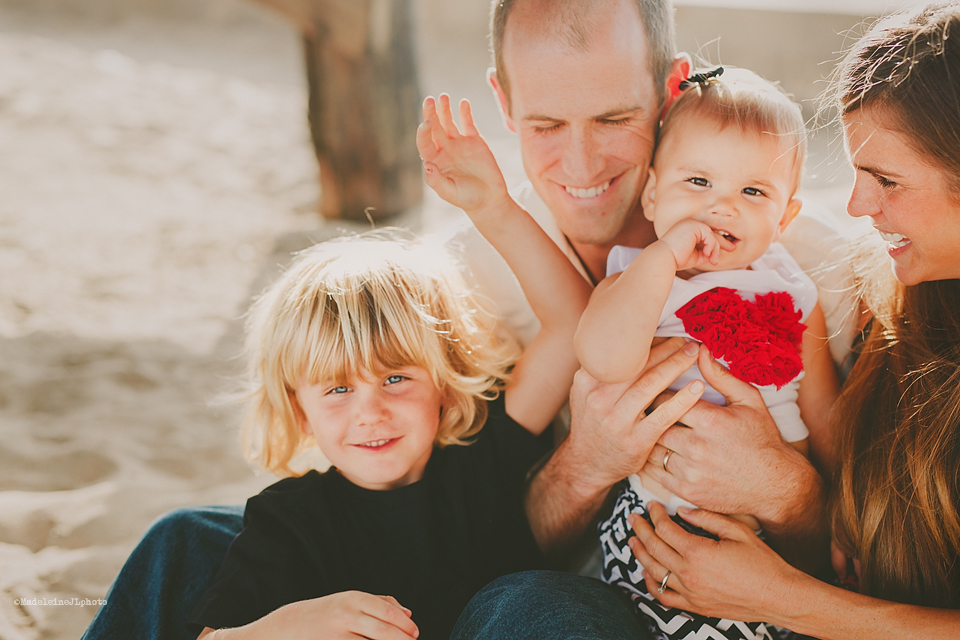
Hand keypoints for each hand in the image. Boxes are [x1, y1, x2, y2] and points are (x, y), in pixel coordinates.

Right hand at [246, 591, 418, 638]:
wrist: (285, 628)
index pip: (388, 613)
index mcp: (353, 599)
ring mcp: (338, 636)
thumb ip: (378, 603)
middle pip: (385, 633)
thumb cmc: (320, 614)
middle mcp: (346, 616)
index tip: (414, 633)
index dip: (405, 627)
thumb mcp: (348, 601)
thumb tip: (406, 613)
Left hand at [416, 94, 509, 214]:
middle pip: (434, 128)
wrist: (489, 199)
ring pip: (448, 122)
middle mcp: (444, 150)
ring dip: (444, 109)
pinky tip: (463, 103)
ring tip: (443, 96)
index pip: (424, 142)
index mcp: (435, 161)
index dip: (424, 131)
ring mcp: (459, 144)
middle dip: (431, 113)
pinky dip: (465, 113)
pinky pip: (468, 123)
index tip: (428, 122)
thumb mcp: (450, 192)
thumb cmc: (467, 199)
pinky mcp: (474, 141)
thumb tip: (427, 165)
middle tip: (429, 100)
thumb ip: (437, 181)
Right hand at [566, 338, 704, 489]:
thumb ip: (601, 370)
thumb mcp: (584, 393)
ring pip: (650, 384)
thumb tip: (625, 340)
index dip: (647, 341)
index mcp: (588, 381)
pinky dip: (683, 399)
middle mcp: (599, 398)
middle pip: (638, 365)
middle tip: (686, 338)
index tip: (667, 332)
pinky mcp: (635, 440)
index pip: (621, 354)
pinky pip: (663, 415)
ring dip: (675, 365)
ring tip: (693, 354)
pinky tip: (698, 387)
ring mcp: (616, 420)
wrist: (585, 464)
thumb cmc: (593, 424)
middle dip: (666, 348)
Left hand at [627, 502, 800, 623]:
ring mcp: (691, 593)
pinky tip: (647, 573)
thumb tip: (682, 509)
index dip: (655, 514)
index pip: (665, 529)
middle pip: (654, 548)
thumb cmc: (762, 562)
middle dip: (641, 529)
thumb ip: (706, 517)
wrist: (779, 596)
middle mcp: (689, 575)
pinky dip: (651, 584)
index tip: (652, 505)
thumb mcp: (737, 530)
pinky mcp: (696, 607)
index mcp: (698, 553)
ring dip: (640, 554)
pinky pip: (664, 597)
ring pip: (653, 572)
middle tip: (634, 517)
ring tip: (633, 540)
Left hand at [640, 346, 800, 519]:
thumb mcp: (749, 401)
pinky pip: (654, 474)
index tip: (659, 394)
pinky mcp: (687, 491)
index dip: (660, 395)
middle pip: (655, 424)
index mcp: (710, 420)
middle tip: (646, 412)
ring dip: (648, 440)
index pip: (667, 400)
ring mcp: (691, 472)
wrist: (776, 485)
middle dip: (651, 417)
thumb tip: (700, 350)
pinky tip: (653, 454)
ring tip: (648, 432)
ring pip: (651, 449)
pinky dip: (650, 463)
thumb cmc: (762, 438)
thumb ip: (721, 376)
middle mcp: (697, 446)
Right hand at [658, 219, 734, 271]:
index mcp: (687, 230)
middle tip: (732, 248)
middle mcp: (689, 224)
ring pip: (712, 235)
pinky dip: (711, 246)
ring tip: (713, 261)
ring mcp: (692, 223)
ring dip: (715, 249)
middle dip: (722, 242)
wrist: (664, 258)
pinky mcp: (694, 225)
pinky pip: (710, 236)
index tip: (725, 250)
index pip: (705, 235)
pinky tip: (706, 255)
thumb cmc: (676, 259)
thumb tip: (715, 254)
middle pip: (711, 233)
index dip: (716, 243)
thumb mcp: (695, 256)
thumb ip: (705, 252)